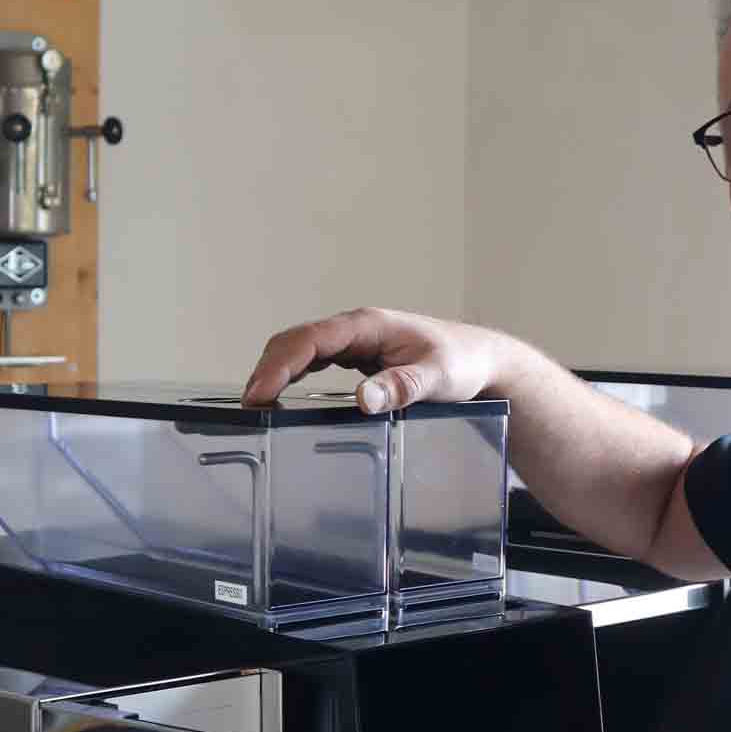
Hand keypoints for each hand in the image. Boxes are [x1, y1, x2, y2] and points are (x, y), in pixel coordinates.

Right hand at [242, 306, 506, 414]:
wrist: (481, 359)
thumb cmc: (461, 362)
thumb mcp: (436, 377)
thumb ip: (402, 387)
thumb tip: (363, 399)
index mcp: (367, 325)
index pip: (310, 339)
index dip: (280, 364)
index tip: (260, 391)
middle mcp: (356, 328)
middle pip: (296, 341)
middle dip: (268, 369)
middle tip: (249, 406)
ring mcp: (355, 340)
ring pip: (302, 349)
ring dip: (275, 371)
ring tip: (256, 404)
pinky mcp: (358, 355)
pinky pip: (314, 360)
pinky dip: (292, 375)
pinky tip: (282, 396)